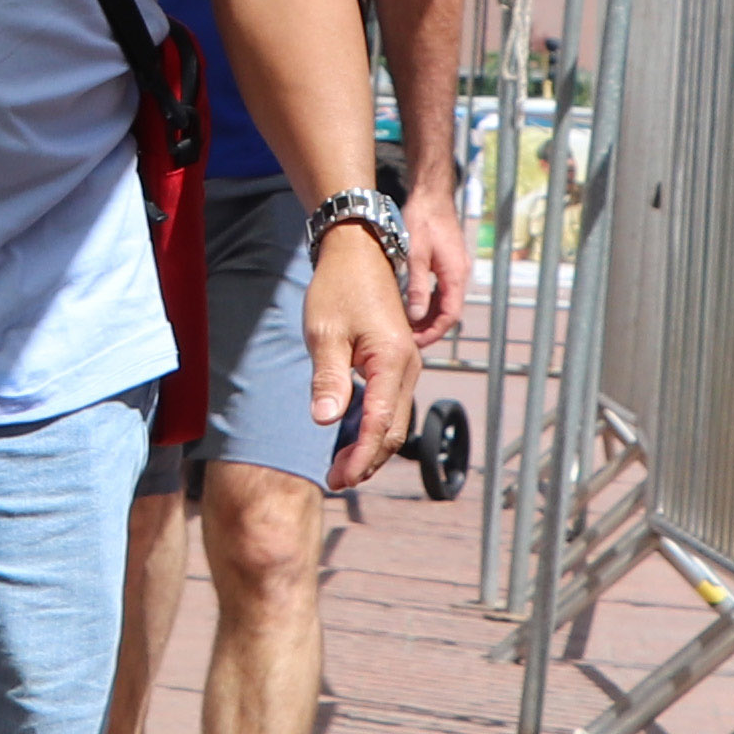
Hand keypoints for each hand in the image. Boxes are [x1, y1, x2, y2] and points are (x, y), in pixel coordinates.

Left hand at [303, 222, 419, 498]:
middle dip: (367, 459)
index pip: (380, 424)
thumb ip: (328, 378)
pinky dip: (374, 426)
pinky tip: (351, 437)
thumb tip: (327, 420)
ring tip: (342, 467)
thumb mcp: (325, 333)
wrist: (358, 252)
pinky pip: (391, 404)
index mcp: (392, 361)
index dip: (360, 456)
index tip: (338, 478)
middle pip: (394, 429)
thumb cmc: (339, 288)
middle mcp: (408, 366)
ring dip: (372, 446)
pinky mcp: (397, 362)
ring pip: (395, 419)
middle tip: (336, 480)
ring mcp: (406, 364)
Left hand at [399, 174, 468, 346]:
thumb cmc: (422, 220)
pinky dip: (430, 303)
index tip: (416, 343)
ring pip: (446, 303)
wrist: (431, 195)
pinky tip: (412, 306)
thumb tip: (415, 316)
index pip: (450, 316)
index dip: (434, 332)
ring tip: (407, 327)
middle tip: (408, 340)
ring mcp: (456, 269)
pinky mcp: (450, 264)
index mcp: (455, 275)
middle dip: (430, 328)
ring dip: (429, 317)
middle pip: (449, 312)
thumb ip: (416, 286)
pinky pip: (442, 291)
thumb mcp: (415, 254)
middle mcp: (460, 275)